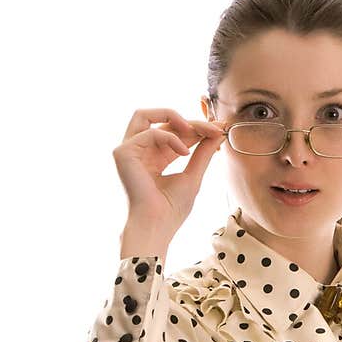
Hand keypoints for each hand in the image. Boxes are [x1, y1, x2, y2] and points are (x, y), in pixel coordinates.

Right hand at [112, 108, 226, 245]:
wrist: (157, 226)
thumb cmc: (171, 209)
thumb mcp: (193, 175)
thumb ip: (203, 153)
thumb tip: (217, 133)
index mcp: (154, 157)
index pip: (173, 132)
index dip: (196, 128)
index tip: (218, 129)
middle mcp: (139, 151)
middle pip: (160, 120)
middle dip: (188, 121)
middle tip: (212, 128)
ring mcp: (128, 150)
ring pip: (145, 115)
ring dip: (174, 117)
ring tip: (197, 130)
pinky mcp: (123, 152)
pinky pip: (150, 132)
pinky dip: (171, 137)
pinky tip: (185, 152)